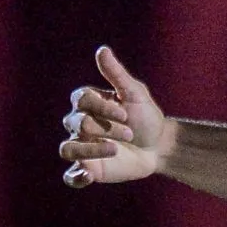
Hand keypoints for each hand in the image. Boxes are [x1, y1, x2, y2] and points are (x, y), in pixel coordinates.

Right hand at [59, 46, 170, 187]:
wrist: (159, 146)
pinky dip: (75, 177)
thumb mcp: (135, 93)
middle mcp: (81, 124)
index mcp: (89, 102)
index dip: (102, 107)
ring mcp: (83, 147)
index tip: (125, 113)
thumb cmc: (146, 116)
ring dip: (89, 150)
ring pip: (67, 148)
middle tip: (129, 131)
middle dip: (104, 127)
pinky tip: (88, 175)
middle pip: (76, 123)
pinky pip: (71, 176)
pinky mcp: (89, 169)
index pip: (82, 100)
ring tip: (113, 150)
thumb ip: (116, 73)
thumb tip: (102, 50)